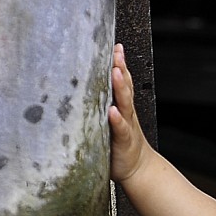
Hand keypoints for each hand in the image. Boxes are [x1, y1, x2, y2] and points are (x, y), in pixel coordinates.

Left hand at [108, 42, 149, 182]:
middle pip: (124, 86)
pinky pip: (120, 129)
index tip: (115, 46)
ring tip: (115, 72)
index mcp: (121, 107)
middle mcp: (125, 113)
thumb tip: (77, 91)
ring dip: (120, 87)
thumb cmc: (119, 145)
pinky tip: (113, 112)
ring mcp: (126, 126)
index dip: (119, 63)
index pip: (121, 81)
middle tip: (116, 52)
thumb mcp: (108, 122)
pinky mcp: (123, 141)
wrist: (138, 169)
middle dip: (121, 68)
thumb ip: (98, 107)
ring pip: (124, 103)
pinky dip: (117, 119)